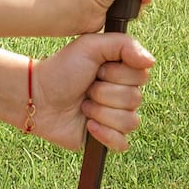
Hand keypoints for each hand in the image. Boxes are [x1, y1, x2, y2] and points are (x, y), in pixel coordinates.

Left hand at [27, 33, 154, 151]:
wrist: (38, 97)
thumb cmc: (62, 69)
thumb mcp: (90, 46)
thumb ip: (123, 44)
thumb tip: (151, 62)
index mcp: (123, 72)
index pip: (142, 76)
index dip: (117, 74)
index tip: (97, 69)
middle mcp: (123, 94)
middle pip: (135, 99)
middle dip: (104, 93)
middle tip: (86, 88)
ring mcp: (116, 117)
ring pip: (130, 121)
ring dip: (101, 112)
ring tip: (83, 105)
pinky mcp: (106, 138)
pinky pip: (122, 143)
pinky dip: (105, 134)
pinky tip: (88, 125)